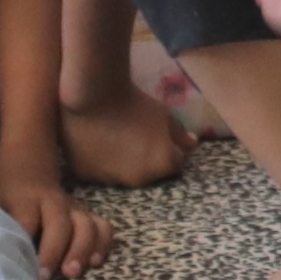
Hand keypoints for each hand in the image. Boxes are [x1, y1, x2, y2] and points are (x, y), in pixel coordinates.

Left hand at [0, 141, 108, 279]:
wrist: (27, 162)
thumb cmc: (6, 190)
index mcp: (24, 199)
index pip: (26, 219)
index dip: (25, 241)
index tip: (20, 265)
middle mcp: (51, 202)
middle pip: (59, 223)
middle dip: (55, 250)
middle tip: (46, 277)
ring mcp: (72, 206)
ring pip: (86, 224)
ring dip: (82, 249)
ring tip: (73, 272)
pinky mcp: (85, 212)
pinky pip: (103, 225)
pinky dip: (103, 244)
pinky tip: (94, 262)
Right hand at [59, 87, 191, 189]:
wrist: (94, 99)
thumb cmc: (135, 103)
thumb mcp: (165, 114)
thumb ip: (180, 133)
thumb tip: (191, 144)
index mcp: (163, 163)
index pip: (176, 163)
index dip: (171, 148)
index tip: (163, 136)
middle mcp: (140, 179)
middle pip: (152, 173)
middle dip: (151, 160)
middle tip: (140, 138)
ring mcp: (113, 181)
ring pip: (125, 176)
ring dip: (127, 165)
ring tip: (119, 141)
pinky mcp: (89, 177)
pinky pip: (102, 174)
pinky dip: (105, 165)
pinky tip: (100, 146)